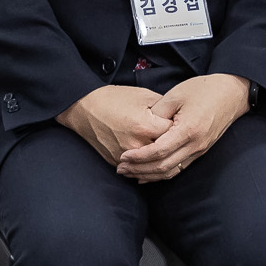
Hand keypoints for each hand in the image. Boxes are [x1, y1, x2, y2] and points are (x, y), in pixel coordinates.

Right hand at [58, 84, 173, 167]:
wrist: (85, 109)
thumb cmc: (114, 99)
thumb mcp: (144, 96)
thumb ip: (165, 108)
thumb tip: (179, 117)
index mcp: (147, 127)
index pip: (175, 134)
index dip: (179, 128)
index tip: (181, 124)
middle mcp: (138, 145)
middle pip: (165, 153)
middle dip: (172, 146)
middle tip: (177, 139)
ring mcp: (126, 156)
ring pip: (152, 166)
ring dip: (161, 160)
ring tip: (169, 152)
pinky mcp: (116, 162)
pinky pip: (137, 170)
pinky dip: (145, 166)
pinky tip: (153, 161)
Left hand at [115, 74, 249, 182]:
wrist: (232, 94)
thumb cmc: (204, 90)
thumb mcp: (176, 94)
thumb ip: (157, 112)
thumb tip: (142, 127)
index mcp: (188, 130)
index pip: (159, 151)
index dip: (139, 157)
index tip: (123, 157)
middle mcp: (195, 145)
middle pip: (163, 167)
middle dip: (140, 170)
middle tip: (121, 169)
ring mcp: (199, 150)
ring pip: (171, 172)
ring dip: (149, 175)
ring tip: (130, 173)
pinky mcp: (200, 151)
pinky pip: (179, 168)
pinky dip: (162, 173)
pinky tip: (149, 173)